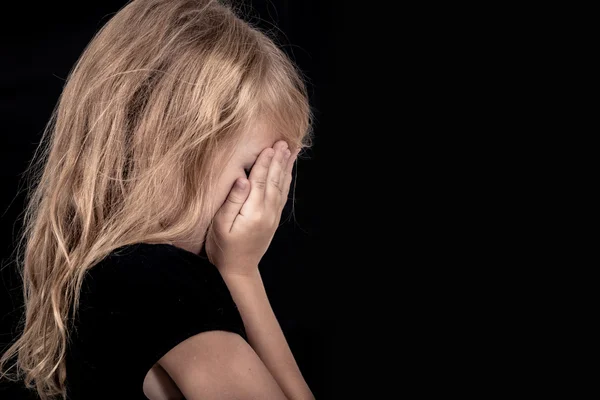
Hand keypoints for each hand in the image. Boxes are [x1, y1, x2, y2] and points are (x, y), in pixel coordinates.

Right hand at [205, 140, 299, 276]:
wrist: (238, 270)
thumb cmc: (223, 247)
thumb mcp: (220, 225)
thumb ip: (232, 201)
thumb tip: (242, 179)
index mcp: (253, 212)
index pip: (260, 181)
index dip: (265, 163)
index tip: (269, 146)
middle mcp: (267, 212)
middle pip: (274, 180)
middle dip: (279, 160)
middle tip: (283, 141)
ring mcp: (272, 216)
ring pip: (281, 186)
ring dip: (285, 167)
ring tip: (291, 150)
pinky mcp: (273, 219)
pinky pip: (282, 195)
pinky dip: (286, 180)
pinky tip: (287, 171)